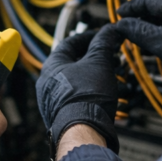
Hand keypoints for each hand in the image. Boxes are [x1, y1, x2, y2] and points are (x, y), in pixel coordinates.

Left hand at [36, 26, 123, 154]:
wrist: (83, 130)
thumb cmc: (86, 97)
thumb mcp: (99, 62)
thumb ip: (103, 43)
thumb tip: (109, 30)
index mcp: (52, 65)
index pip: (70, 42)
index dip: (89, 37)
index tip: (102, 37)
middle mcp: (48, 82)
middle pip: (74, 63)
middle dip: (96, 59)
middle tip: (111, 57)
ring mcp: (53, 100)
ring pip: (77, 81)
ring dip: (96, 76)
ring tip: (113, 77)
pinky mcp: (62, 115)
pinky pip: (78, 98)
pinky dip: (92, 93)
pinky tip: (106, 95)